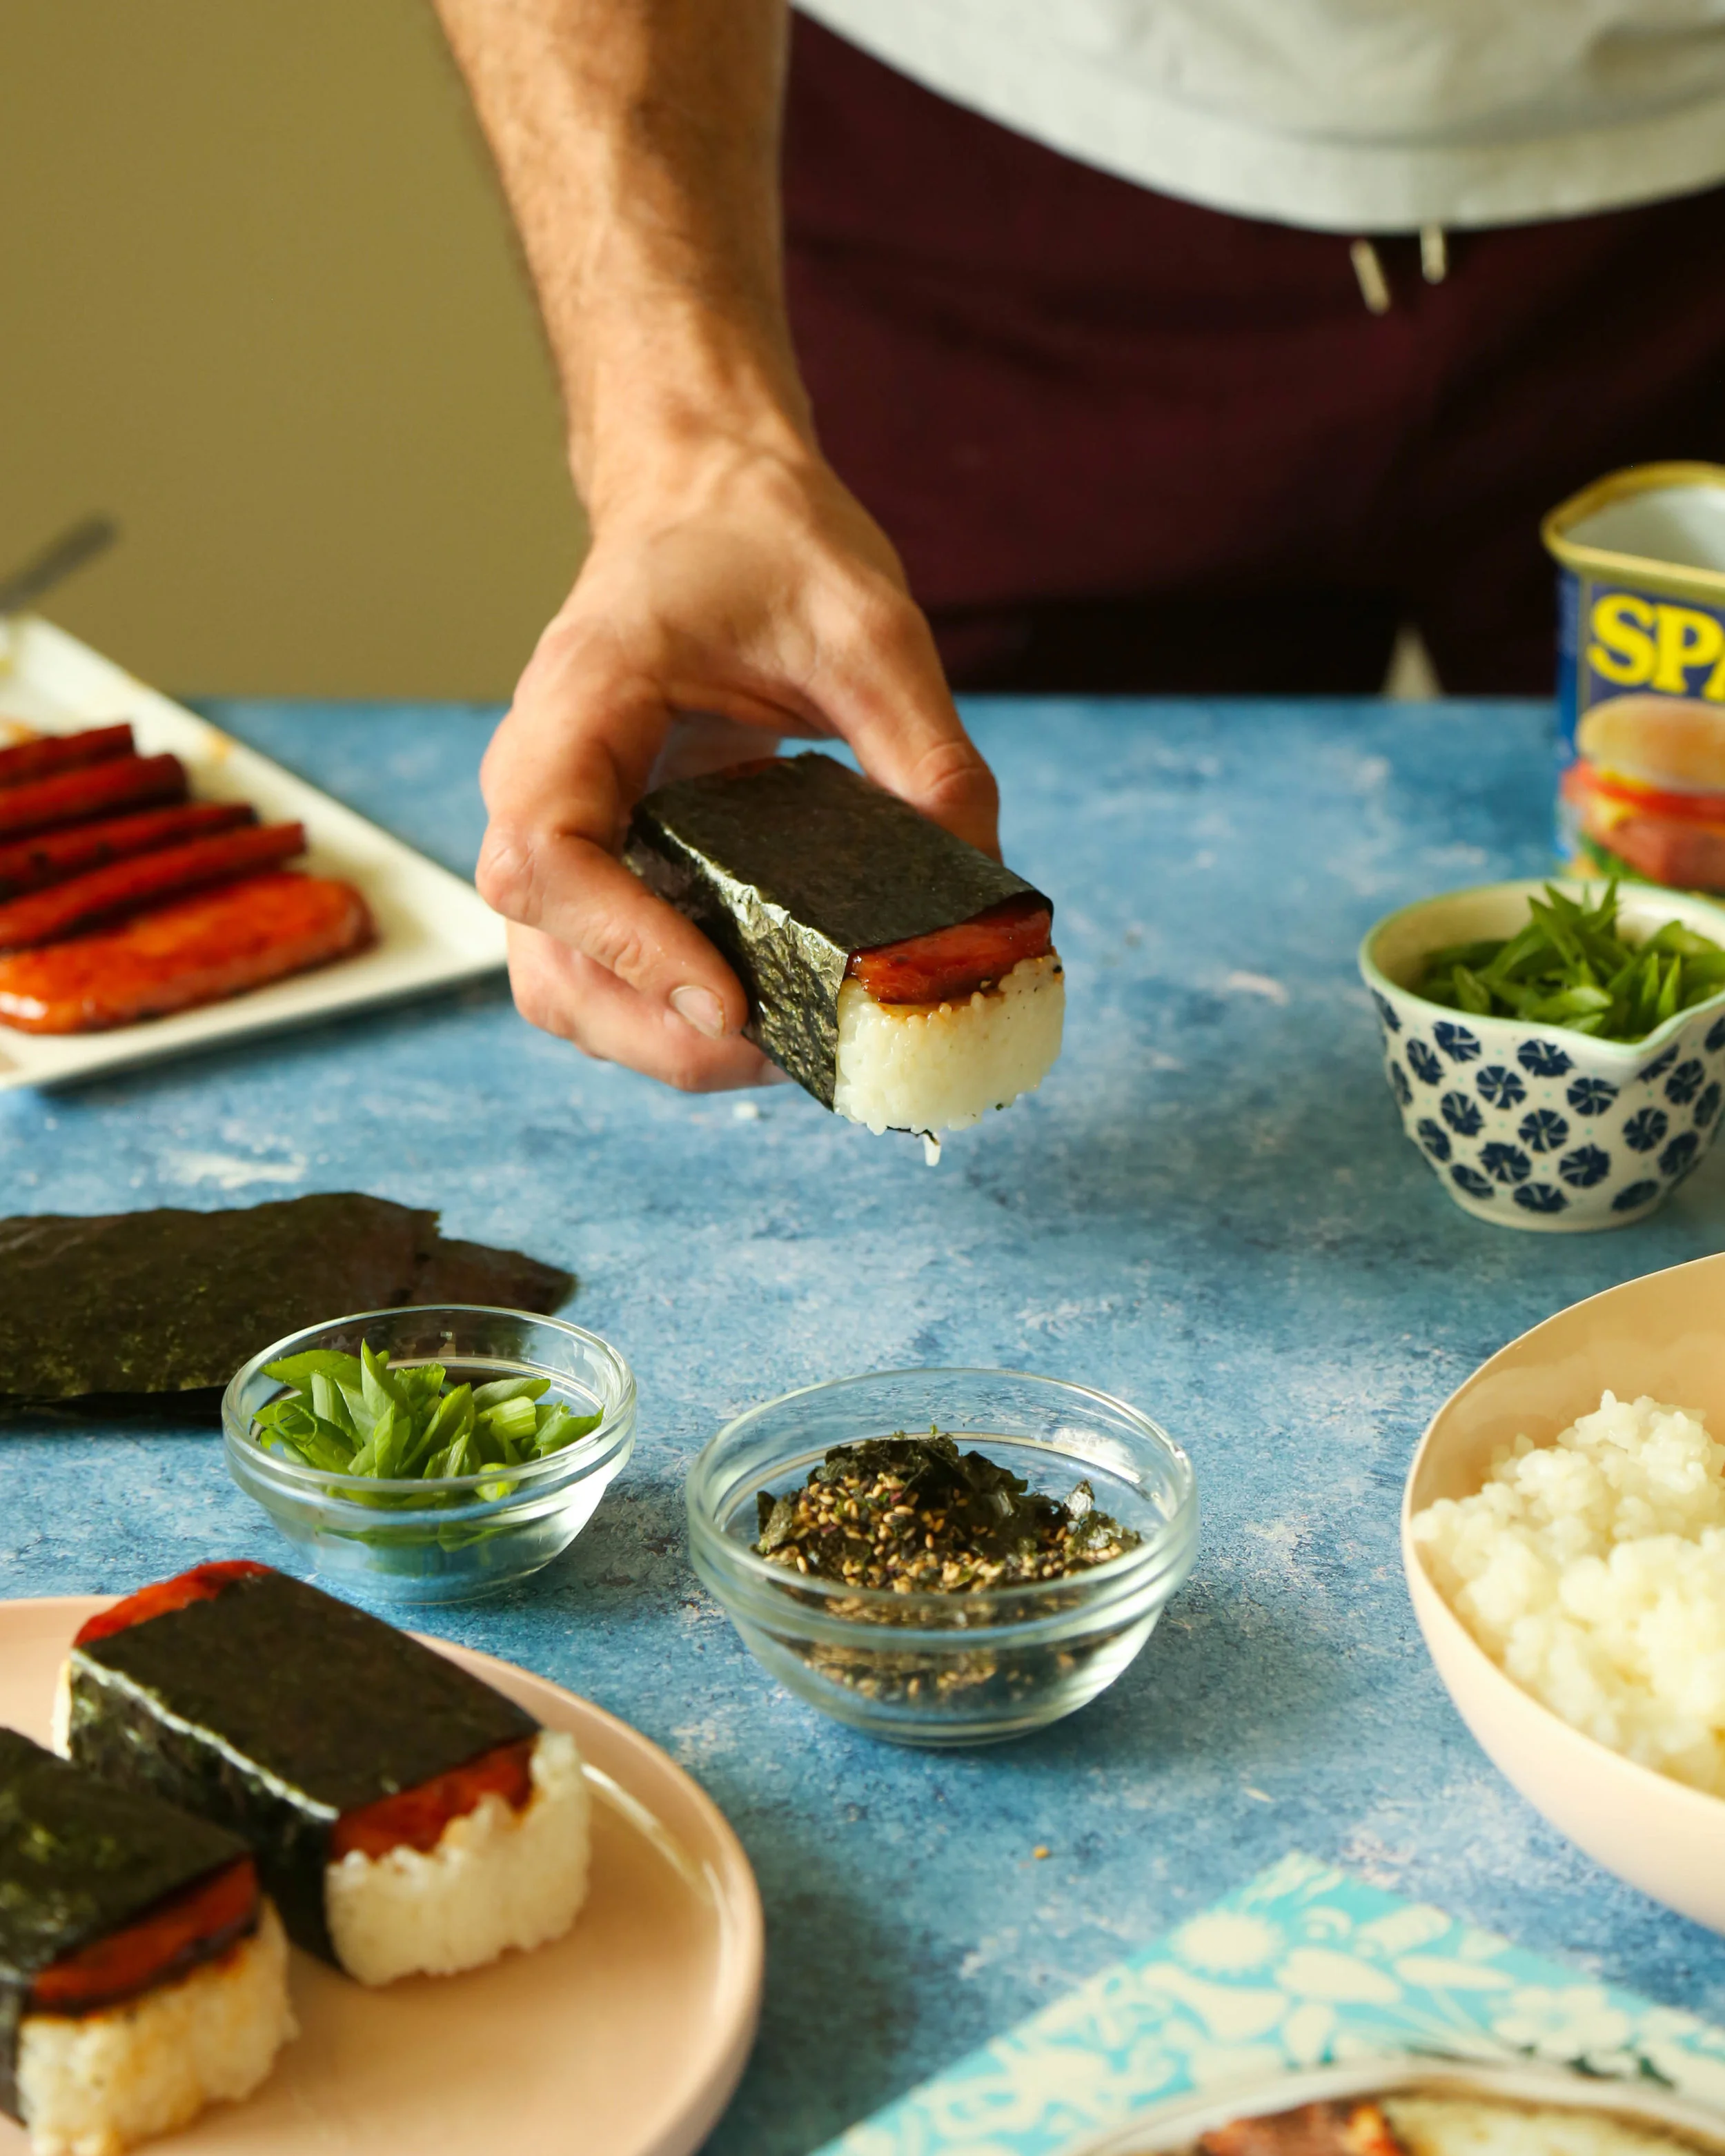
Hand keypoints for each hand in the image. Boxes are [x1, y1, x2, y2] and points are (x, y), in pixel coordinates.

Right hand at [477, 436, 997, 1089]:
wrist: (711, 500)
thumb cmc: (763, 546)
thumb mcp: (872, 631)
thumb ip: (930, 758)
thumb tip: (981, 897)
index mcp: (581, 701)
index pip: (549, 854)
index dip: (626, 945)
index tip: (724, 1000)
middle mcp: (539, 776)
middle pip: (545, 957)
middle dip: (651, 1030)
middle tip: (775, 1052)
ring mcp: (561, 828)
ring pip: (561, 985)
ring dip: (653, 1042)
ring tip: (776, 1047)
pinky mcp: (599, 859)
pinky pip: (599, 968)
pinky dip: (662, 1013)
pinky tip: (758, 1009)